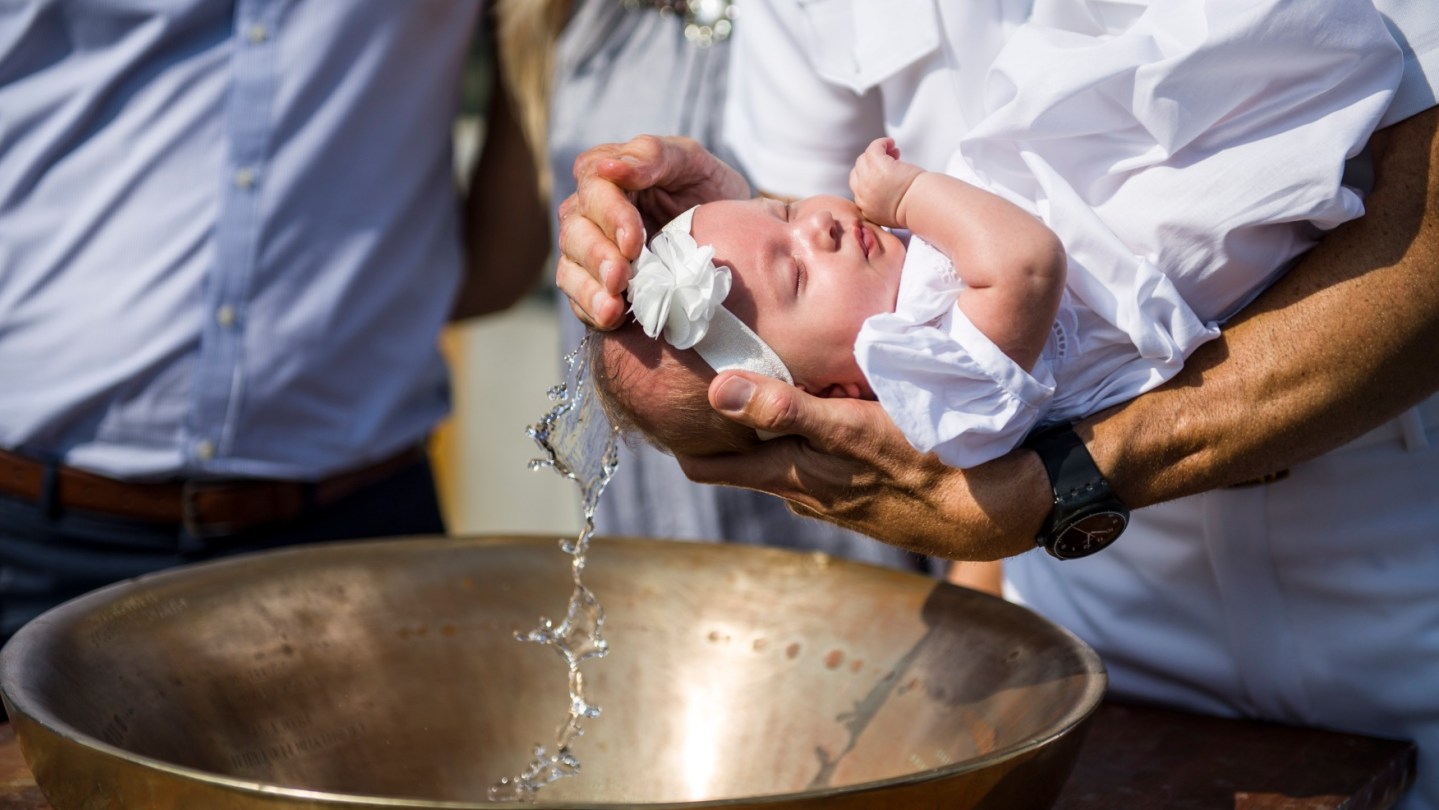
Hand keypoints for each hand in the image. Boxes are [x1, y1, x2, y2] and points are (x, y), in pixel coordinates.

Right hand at [555, 135, 750, 329]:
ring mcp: (590, 250)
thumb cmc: (707, 188)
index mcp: (609, 175)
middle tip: (621, 277)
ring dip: (590, 286)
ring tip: (614, 305)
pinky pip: (578, 297)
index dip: (609, 214)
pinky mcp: (596, 285)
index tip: (633, 241)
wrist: (734, 233)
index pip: (593, 187)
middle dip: (597, 254)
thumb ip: (654, 156)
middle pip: (575, 229)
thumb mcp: (691, 162)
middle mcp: (591, 212)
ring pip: (571, 264)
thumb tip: (612, 168)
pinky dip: (591, 308)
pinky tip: (610, 318)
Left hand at [675, 371, 1048, 560]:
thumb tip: (716, 389)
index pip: (711, 465)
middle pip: (739, 464)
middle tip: (689, 385)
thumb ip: (787, 410)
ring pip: (779, 464)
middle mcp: (806, 492)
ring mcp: (837, 498)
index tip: (656, 399)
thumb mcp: (855, 431)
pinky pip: (818, 465)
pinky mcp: (866, 495)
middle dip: (713, 434)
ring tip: (744, 388)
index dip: (681, 437)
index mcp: (793, 474)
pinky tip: (814, 414)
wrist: (998, 509)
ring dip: (760, 435)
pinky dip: (802, 443)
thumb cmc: (929, 463)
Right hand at [849, 137, 923, 228]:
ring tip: (894, 152)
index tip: (886, 175)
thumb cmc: (916, 208)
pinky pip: (873, 148)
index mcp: (866, 208)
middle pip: (858, 172)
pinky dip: (882, 143)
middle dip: (871, 165)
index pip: (858, 188)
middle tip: (892, 161)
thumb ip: (883, 203)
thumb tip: (886, 188)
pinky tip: (891, 143)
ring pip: (863, 159)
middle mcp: (863, 194)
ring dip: (877, 153)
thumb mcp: (892, 213)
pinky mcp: (877, 166)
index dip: (870, 177)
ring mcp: (868, 179)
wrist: (922, 205)